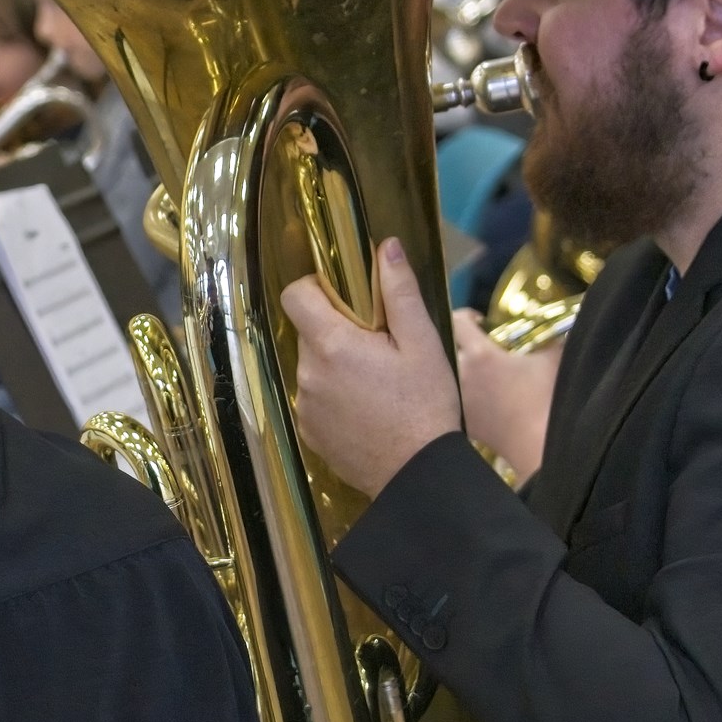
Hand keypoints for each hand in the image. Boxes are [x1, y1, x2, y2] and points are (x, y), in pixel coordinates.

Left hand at [281, 237, 465, 499]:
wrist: (418, 474)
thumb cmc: (426, 405)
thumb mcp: (422, 343)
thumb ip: (399, 292)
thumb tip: (385, 246)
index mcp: (331, 345)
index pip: (295, 295)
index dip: (315, 288)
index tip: (344, 298)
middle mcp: (307, 374)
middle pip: (308, 332)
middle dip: (337, 331)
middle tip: (379, 348)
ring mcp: (304, 406)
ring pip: (313, 367)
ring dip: (336, 366)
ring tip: (377, 384)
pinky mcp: (309, 433)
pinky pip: (315, 400)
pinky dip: (334, 397)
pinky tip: (368, 410)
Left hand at [449, 311, 558, 481]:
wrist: (538, 444)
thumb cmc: (546, 399)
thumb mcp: (551, 360)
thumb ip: (549, 338)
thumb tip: (556, 325)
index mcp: (479, 355)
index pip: (457, 321)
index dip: (468, 316)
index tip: (480, 322)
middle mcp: (460, 374)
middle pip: (446, 346)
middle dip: (459, 342)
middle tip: (477, 345)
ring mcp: (456, 400)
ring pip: (447, 373)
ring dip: (458, 367)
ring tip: (477, 372)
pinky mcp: (460, 420)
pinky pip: (452, 398)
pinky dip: (461, 393)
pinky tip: (480, 397)